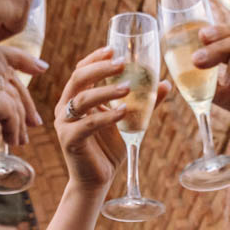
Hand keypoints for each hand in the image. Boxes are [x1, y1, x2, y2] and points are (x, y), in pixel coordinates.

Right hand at [0, 47, 39, 184]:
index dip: (20, 58)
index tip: (40, 68)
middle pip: (7, 70)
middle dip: (25, 97)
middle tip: (34, 121)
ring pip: (11, 92)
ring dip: (20, 119)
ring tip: (19, 139)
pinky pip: (11, 110)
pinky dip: (14, 128)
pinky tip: (10, 142)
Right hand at [54, 47, 168, 190]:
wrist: (96, 180)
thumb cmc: (109, 148)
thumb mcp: (128, 121)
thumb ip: (143, 103)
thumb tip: (165, 83)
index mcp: (75, 98)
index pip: (81, 70)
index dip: (95, 58)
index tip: (113, 49)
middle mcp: (66, 107)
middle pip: (79, 78)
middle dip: (100, 68)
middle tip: (121, 63)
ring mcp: (65, 123)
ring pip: (83, 98)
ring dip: (106, 91)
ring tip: (127, 88)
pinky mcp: (69, 139)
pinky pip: (88, 123)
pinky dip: (106, 116)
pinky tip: (123, 112)